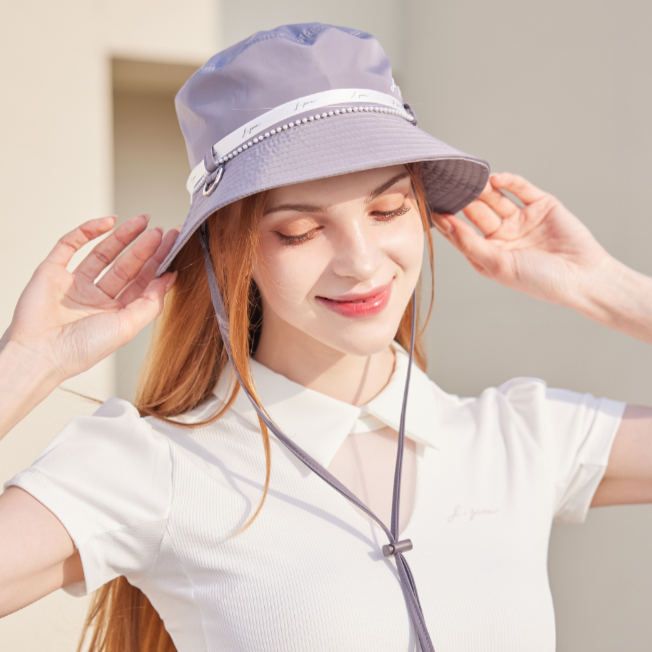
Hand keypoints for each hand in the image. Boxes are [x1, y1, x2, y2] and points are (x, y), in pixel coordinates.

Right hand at [1, 215, 178, 383]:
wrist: (38, 353)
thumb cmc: (81, 349)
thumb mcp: (127, 327)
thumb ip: (151, 303)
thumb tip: (169, 278)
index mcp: (116, 314)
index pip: (142, 283)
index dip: (158, 264)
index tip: (174, 246)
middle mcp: (97, 299)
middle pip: (127, 266)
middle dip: (145, 248)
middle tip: (162, 231)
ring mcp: (75, 284)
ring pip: (103, 253)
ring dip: (123, 236)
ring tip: (143, 221)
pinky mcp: (52, 271)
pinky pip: (70, 244)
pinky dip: (88, 231)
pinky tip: (108, 222)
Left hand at [432, 173, 611, 307]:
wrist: (583, 277)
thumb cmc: (539, 280)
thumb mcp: (497, 264)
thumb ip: (469, 242)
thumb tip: (443, 223)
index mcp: (488, 252)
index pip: (460, 232)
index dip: (445, 218)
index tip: (428, 204)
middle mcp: (502, 235)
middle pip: (476, 211)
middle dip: (462, 198)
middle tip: (447, 183)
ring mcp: (521, 219)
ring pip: (495, 198)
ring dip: (482, 188)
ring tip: (469, 179)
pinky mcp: (541, 205)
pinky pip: (520, 189)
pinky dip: (508, 182)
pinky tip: (496, 179)